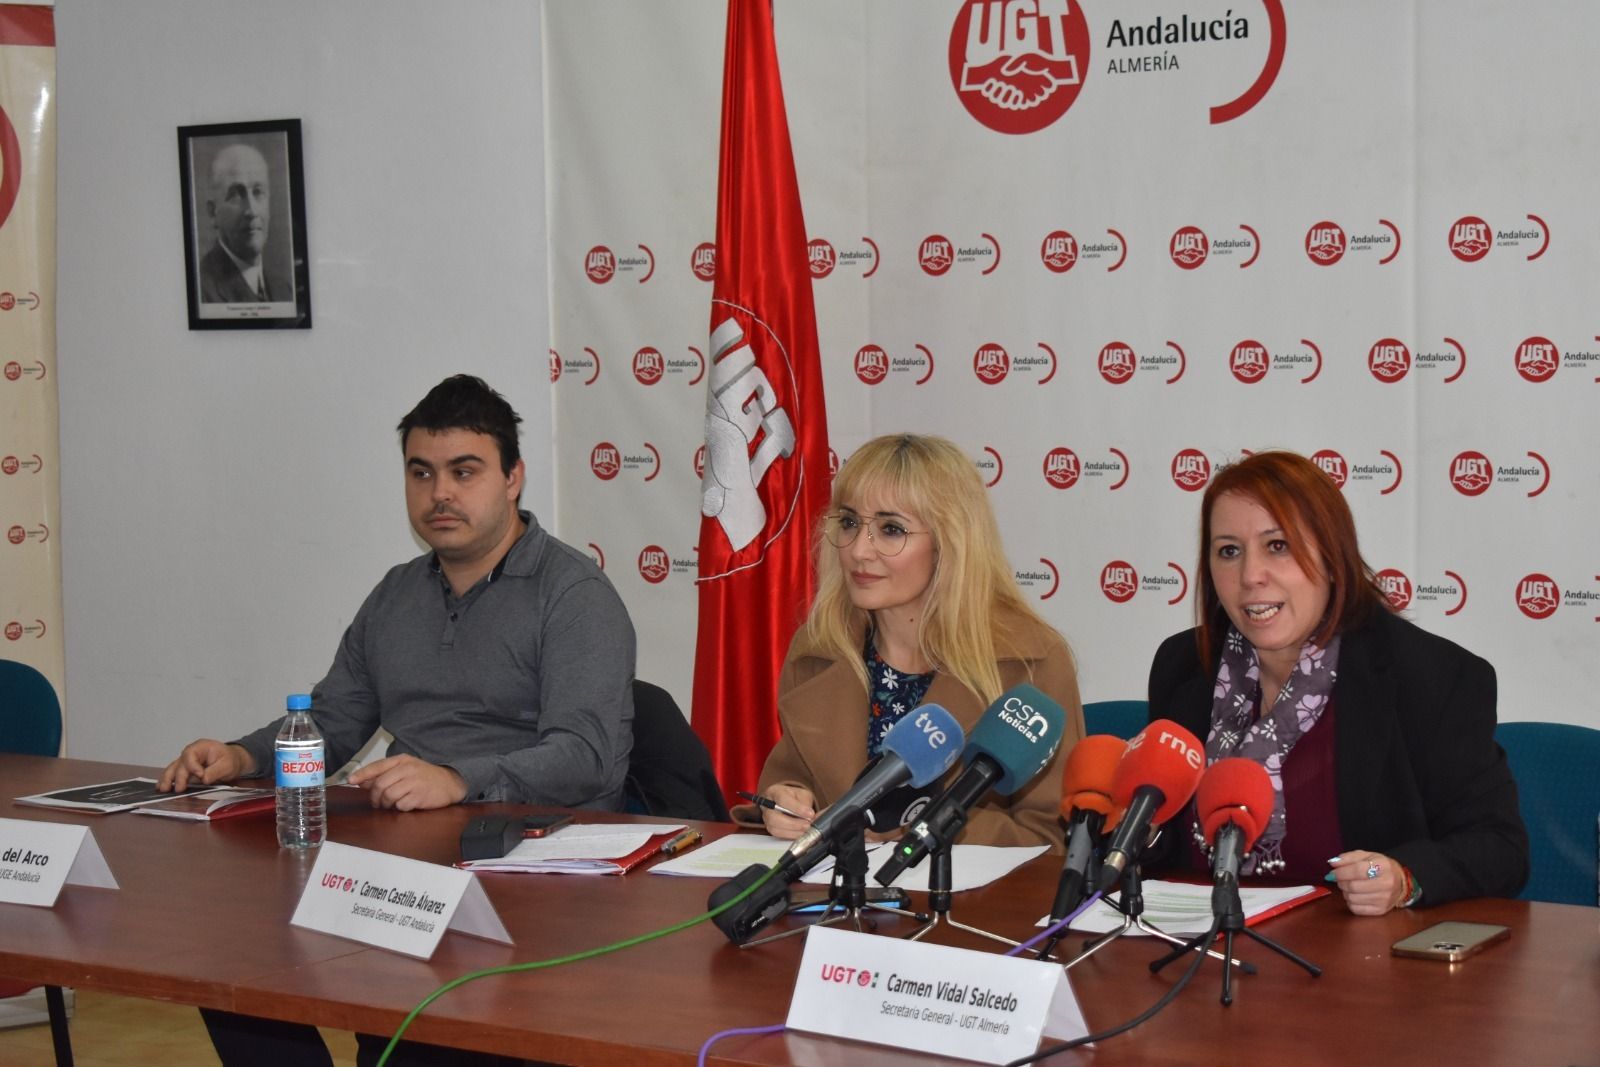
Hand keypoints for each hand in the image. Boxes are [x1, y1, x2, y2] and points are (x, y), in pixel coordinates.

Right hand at [159, 740, 253, 791]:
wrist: (232, 761)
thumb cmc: (230, 759)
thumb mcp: (228, 765)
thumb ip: (215, 771)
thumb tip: (203, 778)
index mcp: (201, 747)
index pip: (191, 755)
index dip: (193, 766)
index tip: (200, 775)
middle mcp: (191, 753)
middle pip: (180, 763)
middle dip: (179, 776)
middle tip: (179, 789)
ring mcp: (186, 761)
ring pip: (173, 768)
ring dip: (167, 779)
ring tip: (163, 789)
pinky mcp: (185, 770)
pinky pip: (173, 773)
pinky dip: (168, 780)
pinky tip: (162, 787)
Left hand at [347, 755, 466, 810]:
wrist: (451, 782)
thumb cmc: (425, 777)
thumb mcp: (406, 770)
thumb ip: (385, 774)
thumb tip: (362, 781)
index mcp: (402, 760)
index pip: (377, 766)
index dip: (362, 774)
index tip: (351, 781)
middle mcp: (408, 769)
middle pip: (380, 784)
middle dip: (376, 797)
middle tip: (378, 803)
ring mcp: (415, 781)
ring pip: (389, 795)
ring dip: (387, 804)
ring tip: (392, 805)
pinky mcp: (420, 795)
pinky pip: (401, 805)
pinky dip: (400, 808)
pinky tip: (407, 805)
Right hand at [760, 784, 815, 839]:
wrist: (788, 801)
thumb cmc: (794, 796)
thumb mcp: (802, 794)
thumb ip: (806, 803)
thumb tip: (811, 816)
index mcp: (775, 792)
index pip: (782, 799)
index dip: (797, 808)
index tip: (810, 814)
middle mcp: (767, 805)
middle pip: (774, 817)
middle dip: (793, 823)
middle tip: (807, 824)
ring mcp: (766, 817)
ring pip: (775, 828)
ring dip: (793, 831)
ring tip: (805, 829)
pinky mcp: (770, 828)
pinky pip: (778, 835)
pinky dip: (791, 835)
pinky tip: (800, 832)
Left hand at [1328, 851, 1406, 914]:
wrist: (1400, 883)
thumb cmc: (1380, 867)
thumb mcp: (1367, 856)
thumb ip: (1348, 858)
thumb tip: (1332, 863)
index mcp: (1383, 866)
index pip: (1356, 870)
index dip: (1340, 872)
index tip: (1332, 873)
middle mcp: (1386, 884)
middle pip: (1353, 886)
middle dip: (1341, 882)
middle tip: (1341, 879)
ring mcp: (1384, 899)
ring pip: (1352, 898)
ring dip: (1345, 892)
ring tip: (1350, 886)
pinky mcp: (1381, 910)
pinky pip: (1356, 909)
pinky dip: (1350, 902)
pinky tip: (1355, 896)